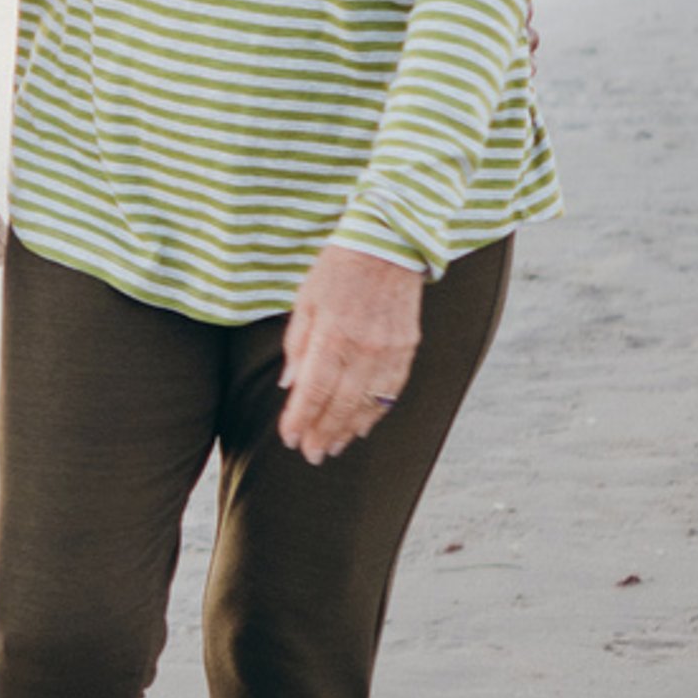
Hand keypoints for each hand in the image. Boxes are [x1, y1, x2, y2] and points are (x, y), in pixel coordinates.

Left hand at [277, 246, 422, 462]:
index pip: (314, 390)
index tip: (289, 438)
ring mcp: (390, 350)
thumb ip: (297, 344)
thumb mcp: (305, 300)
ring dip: (349, 429)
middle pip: (341, 404)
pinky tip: (363, 425)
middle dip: (323, 433)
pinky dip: (376, 412)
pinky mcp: (408, 347)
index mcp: (332, 334)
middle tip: (311, 454)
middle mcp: (364, 347)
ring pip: (369, 403)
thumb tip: (289, 385)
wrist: (387, 243)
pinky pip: (392, 390)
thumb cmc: (336, 269)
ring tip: (334, 447)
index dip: (300, 419)